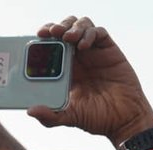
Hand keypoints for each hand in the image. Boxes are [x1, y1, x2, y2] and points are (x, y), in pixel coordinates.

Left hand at [27, 17, 152, 146]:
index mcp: (63, 70)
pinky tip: (83, 45)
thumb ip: (49, 116)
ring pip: (81, 26)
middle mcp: (77, 58)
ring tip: (67, 37)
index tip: (36, 37)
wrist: (122, 119)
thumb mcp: (68, 117)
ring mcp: (93, 53)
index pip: (50, 46)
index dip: (44, 38)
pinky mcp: (109, 50)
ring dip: (72, 26)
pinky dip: (90, 34)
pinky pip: (99, 33)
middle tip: (50, 32)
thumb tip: (30, 111)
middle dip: (56, 27)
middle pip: (64, 30)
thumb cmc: (95, 117)